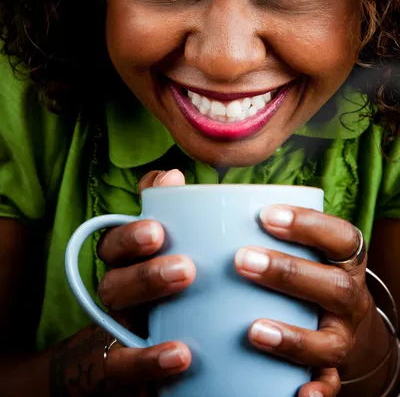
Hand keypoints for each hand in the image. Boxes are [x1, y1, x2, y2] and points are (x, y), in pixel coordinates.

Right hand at [96, 168, 194, 392]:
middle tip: (185, 266)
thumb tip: (173, 174)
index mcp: (128, 261)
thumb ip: (171, 211)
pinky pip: (125, 364)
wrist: (149, 354)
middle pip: (113, 277)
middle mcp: (119, 290)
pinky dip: (148, 360)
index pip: (116, 241)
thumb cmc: (170, 287)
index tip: (159, 228)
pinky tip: (181, 355)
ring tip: (186, 295)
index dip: (131, 232)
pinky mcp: (126, 364)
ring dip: (146, 299)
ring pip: (114, 311)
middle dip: (145, 269)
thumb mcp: (174, 248)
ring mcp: (120, 326)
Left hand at [234, 206, 371, 396]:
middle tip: (242, 261)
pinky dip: (314, 391)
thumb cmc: (296, 265)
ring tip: (252, 330)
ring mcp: (340, 336)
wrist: (332, 318)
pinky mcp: (329, 370)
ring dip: (293, 337)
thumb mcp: (289, 239)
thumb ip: (243, 213)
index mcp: (342, 260)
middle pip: (333, 286)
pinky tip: (295, 392)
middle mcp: (347, 297)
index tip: (266, 214)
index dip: (309, 225)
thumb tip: (173, 179)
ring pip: (329, 342)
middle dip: (288, 273)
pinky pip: (326, 385)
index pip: (340, 237)